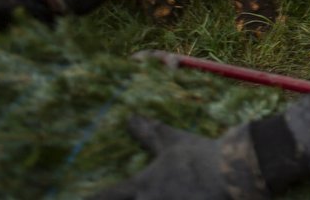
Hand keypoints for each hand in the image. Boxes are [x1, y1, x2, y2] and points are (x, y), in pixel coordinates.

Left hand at [92, 118, 269, 199]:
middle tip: (130, 195)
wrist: (234, 171)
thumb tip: (130, 118)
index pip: (106, 196)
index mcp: (142, 186)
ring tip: (149, 198)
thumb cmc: (201, 155)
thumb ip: (150, 133)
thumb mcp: (174, 142)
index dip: (90, 199)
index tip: (76, 199)